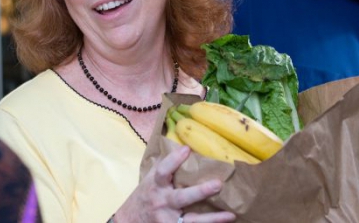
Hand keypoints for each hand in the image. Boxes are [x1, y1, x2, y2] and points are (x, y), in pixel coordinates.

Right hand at [112, 145, 235, 222]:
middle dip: (199, 192)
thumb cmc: (144, 196)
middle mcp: (162, 202)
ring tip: (230, 215)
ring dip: (211, 218)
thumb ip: (164, 164)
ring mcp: (167, 219)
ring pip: (191, 221)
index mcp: (155, 185)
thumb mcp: (150, 179)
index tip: (187, 149)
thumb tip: (182, 144)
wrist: (129, 221)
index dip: (174, 159)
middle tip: (218, 184)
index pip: (163, 170)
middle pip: (181, 198)